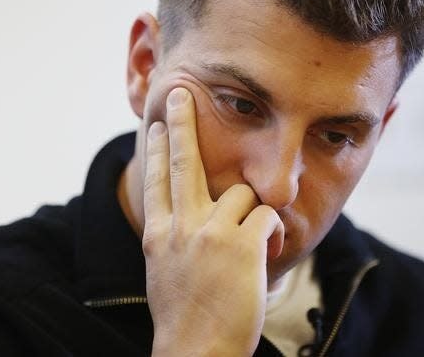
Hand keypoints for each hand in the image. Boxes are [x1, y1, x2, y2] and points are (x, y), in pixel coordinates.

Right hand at [142, 87, 283, 356]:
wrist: (196, 351)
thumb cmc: (184, 315)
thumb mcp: (163, 270)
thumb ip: (172, 237)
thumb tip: (181, 213)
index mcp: (158, 234)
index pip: (156, 180)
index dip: (154, 149)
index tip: (152, 125)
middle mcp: (180, 227)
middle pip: (181, 161)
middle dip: (180, 121)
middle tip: (180, 92)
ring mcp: (209, 233)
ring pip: (242, 193)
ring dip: (252, 215)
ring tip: (248, 248)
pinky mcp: (241, 244)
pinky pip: (267, 216)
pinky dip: (271, 233)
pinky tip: (264, 255)